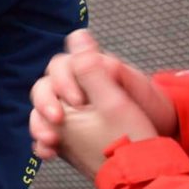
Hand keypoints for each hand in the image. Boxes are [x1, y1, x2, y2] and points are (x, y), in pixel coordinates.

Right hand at [29, 30, 174, 178]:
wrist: (149, 153)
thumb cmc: (141, 116)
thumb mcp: (120, 92)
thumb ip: (96, 66)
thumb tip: (79, 34)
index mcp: (86, 75)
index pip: (59, 67)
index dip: (63, 81)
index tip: (77, 101)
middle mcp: (72, 92)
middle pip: (43, 89)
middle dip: (45, 104)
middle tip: (58, 120)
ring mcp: (66, 115)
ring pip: (39, 114)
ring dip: (39, 126)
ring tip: (50, 142)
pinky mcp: (64, 135)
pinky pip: (45, 137)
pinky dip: (43, 145)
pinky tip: (49, 154)